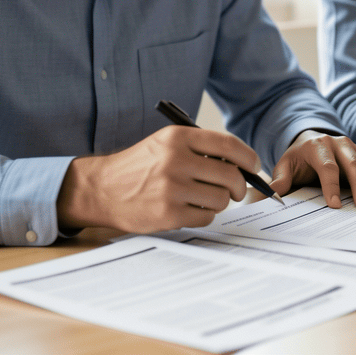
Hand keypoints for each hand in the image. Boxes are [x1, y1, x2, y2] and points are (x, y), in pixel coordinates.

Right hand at [55, 125, 259, 233]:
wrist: (102, 188)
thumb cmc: (139, 167)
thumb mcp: (165, 144)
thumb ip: (199, 148)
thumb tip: (240, 163)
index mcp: (177, 138)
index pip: (228, 144)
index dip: (248, 157)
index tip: (253, 166)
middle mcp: (175, 160)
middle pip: (230, 175)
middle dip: (238, 186)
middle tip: (235, 190)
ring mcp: (171, 188)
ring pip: (221, 199)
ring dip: (219, 202)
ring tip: (204, 199)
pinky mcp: (168, 213)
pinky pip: (206, 217)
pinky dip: (204, 215)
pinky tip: (190, 209)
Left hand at [270, 130, 355, 208]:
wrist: (310, 141)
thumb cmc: (299, 159)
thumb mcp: (285, 166)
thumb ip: (281, 180)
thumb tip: (274, 194)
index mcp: (318, 146)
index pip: (327, 166)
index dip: (331, 185)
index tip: (334, 205)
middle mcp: (340, 144)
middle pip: (353, 163)